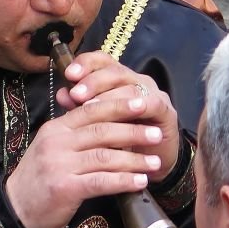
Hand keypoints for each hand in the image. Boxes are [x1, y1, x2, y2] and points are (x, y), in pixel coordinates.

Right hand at [5, 53, 180, 227]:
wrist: (14, 211)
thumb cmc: (40, 179)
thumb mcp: (53, 148)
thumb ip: (77, 133)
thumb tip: (110, 118)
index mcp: (56, 128)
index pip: (91, 109)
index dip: (119, 105)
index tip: (143, 103)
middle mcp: (57, 142)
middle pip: (102, 130)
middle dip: (133, 131)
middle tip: (157, 133)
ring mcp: (60, 164)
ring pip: (105, 156)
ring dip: (134, 159)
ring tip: (155, 162)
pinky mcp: (64, 187)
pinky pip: (101, 181)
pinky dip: (124, 181)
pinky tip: (140, 182)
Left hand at [60, 51, 180, 180]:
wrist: (147, 166)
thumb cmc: (119, 143)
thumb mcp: (96, 124)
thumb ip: (80, 108)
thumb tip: (61, 93)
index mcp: (118, 80)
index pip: (102, 61)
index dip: (86, 63)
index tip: (69, 74)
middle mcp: (137, 82)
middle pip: (115, 71)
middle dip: (93, 81)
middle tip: (76, 94)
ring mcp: (154, 95)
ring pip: (131, 87)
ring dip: (110, 97)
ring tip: (91, 108)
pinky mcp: (167, 112)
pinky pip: (152, 104)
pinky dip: (136, 108)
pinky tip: (120, 117)